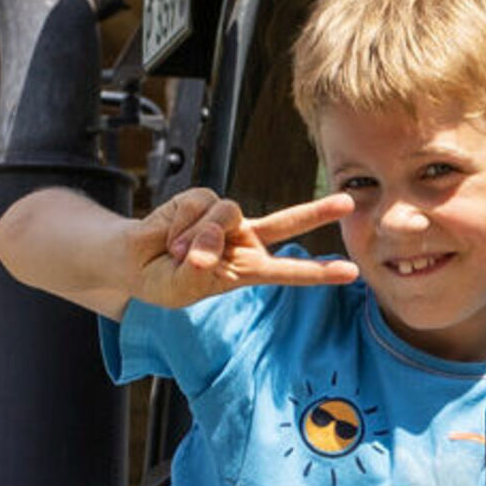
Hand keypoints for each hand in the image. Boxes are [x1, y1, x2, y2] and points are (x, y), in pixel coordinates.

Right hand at [133, 188, 356, 309]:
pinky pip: (199, 204)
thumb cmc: (163, 280)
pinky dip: (182, 222)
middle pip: (287, 223)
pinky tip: (170, 236)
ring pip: (228, 214)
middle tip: (348, 203)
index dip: (319, 272)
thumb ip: (203, 265)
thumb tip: (213, 239)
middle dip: (317, 213)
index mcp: (248, 270)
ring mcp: (225, 220)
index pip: (290, 271)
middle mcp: (244, 241)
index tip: (352, 271)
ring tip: (180, 255)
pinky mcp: (202, 199)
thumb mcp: (185, 286)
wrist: (132, 260)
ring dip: (200, 236)